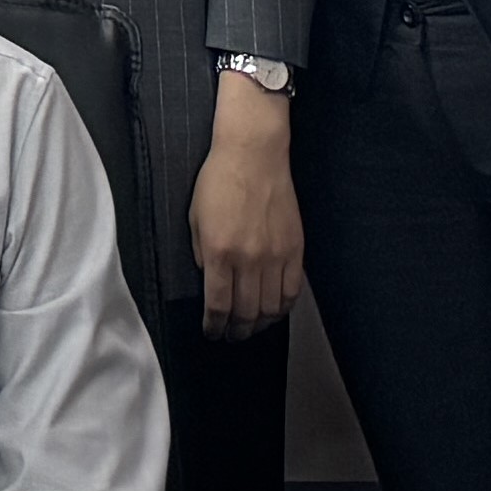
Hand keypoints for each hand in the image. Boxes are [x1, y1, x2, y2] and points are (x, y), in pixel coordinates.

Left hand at [192, 73, 303, 333]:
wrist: (254, 155)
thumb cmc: (218, 181)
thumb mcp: (194, 218)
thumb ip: (201, 253)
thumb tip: (210, 279)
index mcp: (220, 253)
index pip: (218, 305)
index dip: (214, 325)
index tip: (212, 333)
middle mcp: (249, 260)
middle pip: (246, 312)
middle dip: (237, 329)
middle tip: (232, 335)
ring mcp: (276, 256)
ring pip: (272, 307)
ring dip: (261, 323)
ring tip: (252, 327)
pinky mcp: (296, 249)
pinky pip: (292, 290)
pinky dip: (284, 307)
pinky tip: (275, 310)